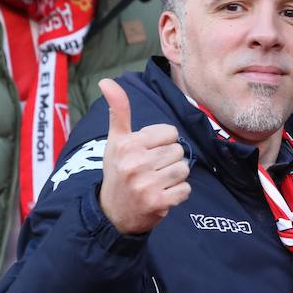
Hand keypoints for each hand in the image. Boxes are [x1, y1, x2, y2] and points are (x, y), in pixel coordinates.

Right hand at [96, 79, 189, 235]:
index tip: (148, 153)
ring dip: (175, 177)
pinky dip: (178, 194)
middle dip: (169, 160)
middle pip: (178, 151)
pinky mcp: (158, 202)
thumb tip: (106, 81)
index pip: (170, 133)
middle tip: (151, 170)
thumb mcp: (115, 140)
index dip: (163, 143)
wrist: (112, 212)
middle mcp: (135, 163)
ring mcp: (147, 184)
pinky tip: (162, 195)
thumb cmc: (118, 171)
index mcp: (127, 144)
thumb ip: (118, 110)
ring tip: (157, 182)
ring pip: (184, 169)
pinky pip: (186, 190)